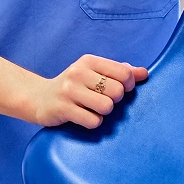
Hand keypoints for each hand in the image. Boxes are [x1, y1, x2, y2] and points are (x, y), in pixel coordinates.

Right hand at [29, 54, 148, 127]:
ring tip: (92, 109)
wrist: (39, 98)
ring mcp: (69, 90)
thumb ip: (119, 72)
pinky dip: (92, 122)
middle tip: (102, 101)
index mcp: (88, 61)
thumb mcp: (94, 74)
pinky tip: (84, 117)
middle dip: (114, 101)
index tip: (119, 90)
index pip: (124, 72)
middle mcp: (78, 72)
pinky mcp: (63, 108)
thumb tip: (144, 73)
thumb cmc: (73, 87)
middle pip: (117, 91)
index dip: (128, 85)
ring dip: (103, 113)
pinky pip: (93, 121)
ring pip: (106, 106)